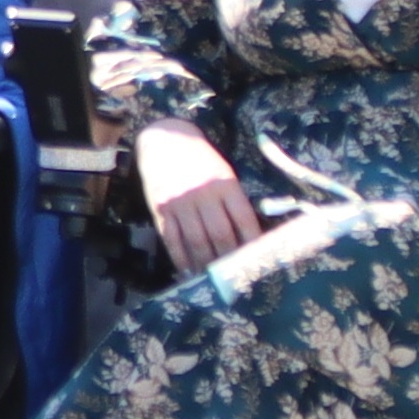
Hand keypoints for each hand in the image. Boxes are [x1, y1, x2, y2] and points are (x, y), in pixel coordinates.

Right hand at [138, 127, 261, 267]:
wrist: (164, 140)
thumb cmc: (201, 159)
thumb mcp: (223, 172)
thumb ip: (233, 200)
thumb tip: (247, 235)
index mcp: (224, 183)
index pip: (243, 218)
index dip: (251, 241)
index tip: (257, 260)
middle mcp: (202, 193)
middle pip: (220, 234)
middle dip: (228, 258)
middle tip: (234, 276)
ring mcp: (180, 202)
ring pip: (196, 240)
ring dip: (206, 263)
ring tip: (213, 279)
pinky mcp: (161, 209)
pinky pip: (172, 239)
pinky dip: (180, 258)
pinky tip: (188, 270)